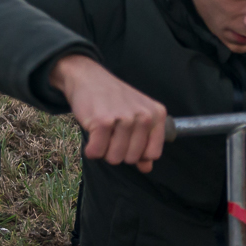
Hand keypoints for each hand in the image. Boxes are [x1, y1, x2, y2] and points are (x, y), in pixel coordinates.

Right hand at [51, 54, 168, 170]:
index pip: (153, 154)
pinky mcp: (103, 122)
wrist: (88, 77)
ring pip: (114, 158)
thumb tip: (147, 168)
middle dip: (118, 152)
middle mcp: (144, 116)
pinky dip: (91, 149)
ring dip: (103, 151)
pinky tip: (92, 134)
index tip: (127, 140)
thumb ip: (145, 143)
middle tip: (111, 133)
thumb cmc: (113, 99)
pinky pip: (97, 152)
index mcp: (156, 115)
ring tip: (102, 132)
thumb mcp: (136, 116)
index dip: (137, 153)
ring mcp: (124, 119)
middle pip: (132, 158)